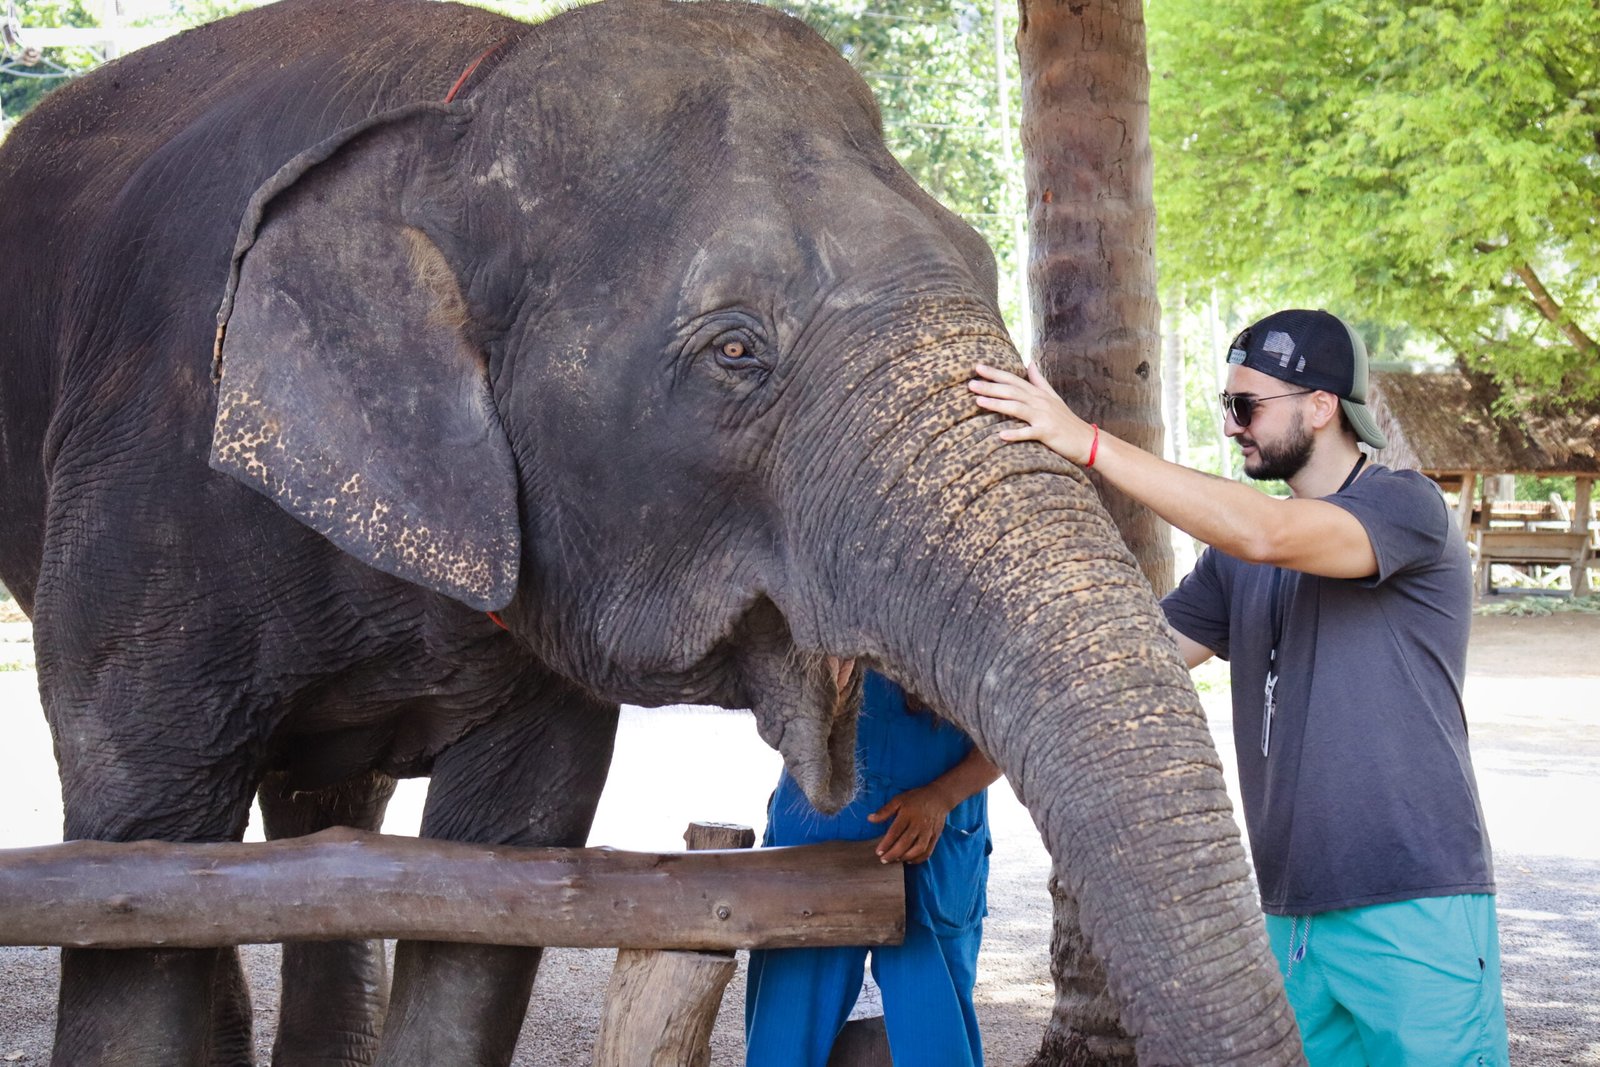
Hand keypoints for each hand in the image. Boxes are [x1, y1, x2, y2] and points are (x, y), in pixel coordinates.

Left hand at [867, 784, 953, 864]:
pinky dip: (918, 859)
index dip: (886, 844)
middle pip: (905, 843)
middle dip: (893, 854)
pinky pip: (928, 851)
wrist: (938, 797)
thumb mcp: (898, 800)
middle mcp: (918, 824)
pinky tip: (909, 861)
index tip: (878, 852)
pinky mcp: (935, 837)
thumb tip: (870, 819)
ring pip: (917, 849)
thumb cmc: (916, 798)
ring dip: (905, 857)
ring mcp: (928, 832)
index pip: (895, 832)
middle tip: (883, 860)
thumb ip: (884, 811)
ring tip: (895, 860)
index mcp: (908, 814)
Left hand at [968, 362, 1095, 464]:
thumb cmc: (1066, 420)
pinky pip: (1029, 433)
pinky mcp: (1048, 433)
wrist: (1087, 440)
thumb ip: (1039, 380)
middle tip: (970, 383)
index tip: (978, 367)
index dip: (996, 373)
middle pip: (1012, 391)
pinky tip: (1001, 435)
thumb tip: (1029, 362)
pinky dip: (1016, 433)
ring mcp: (1044, 417)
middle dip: (990, 386)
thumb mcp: (1052, 397)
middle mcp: (1040, 402)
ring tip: (979, 402)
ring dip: (998, 404)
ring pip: (1017, 408)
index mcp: (1038, 394)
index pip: (1014, 380)